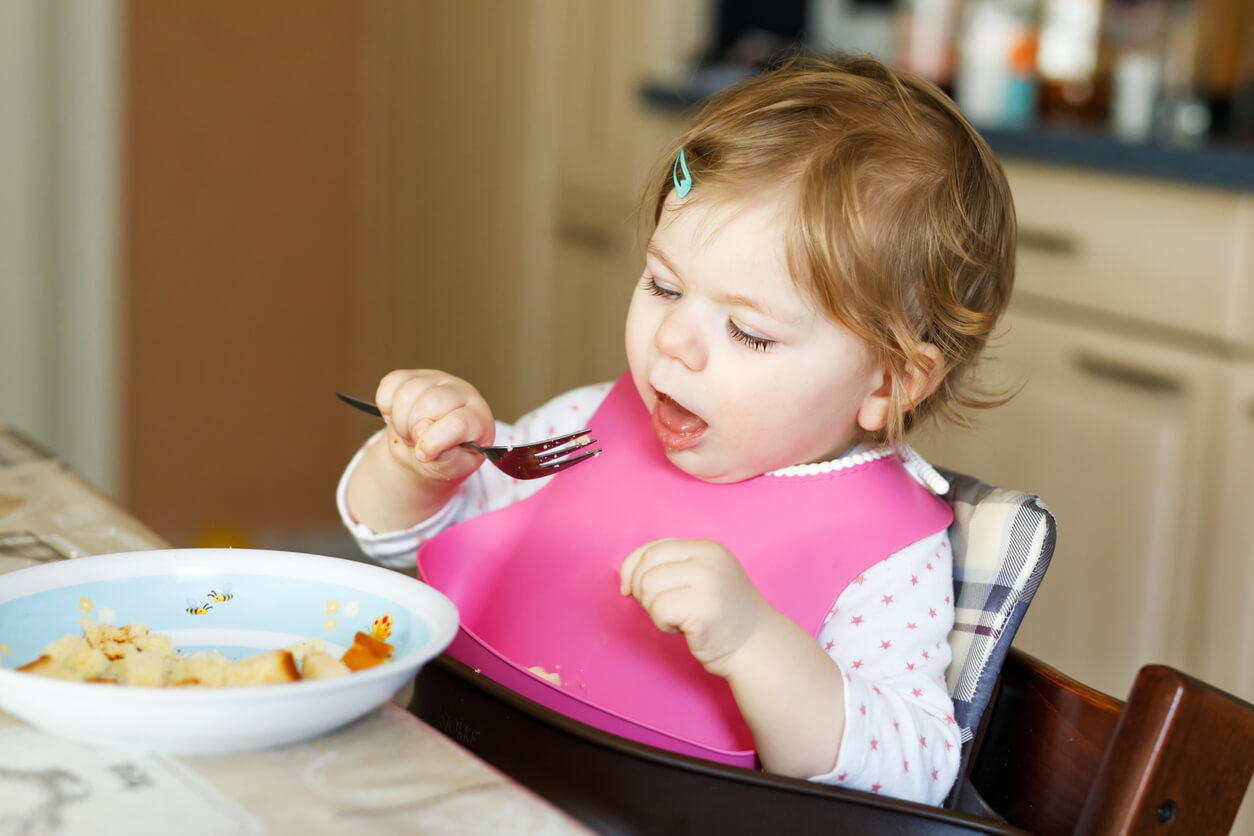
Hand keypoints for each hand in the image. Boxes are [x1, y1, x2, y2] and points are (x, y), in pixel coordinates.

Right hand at [375, 369, 494, 485]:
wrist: (426, 450)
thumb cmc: (446, 459)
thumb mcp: (451, 468)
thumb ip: (444, 457)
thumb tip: (422, 433)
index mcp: (478, 418)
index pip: (459, 423)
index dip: (435, 441)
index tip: (424, 454)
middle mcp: (461, 392)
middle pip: (430, 403)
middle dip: (415, 430)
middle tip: (417, 441)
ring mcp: (437, 379)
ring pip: (406, 393)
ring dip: (399, 421)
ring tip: (408, 432)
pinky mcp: (412, 375)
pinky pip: (389, 385)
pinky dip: (385, 407)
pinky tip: (397, 417)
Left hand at [619, 538, 772, 677]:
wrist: (757, 646)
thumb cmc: (721, 617)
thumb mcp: (699, 579)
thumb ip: (669, 569)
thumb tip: (626, 579)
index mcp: (706, 548)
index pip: (652, 548)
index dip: (632, 568)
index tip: (630, 590)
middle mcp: (708, 558)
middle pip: (646, 566)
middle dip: (642, 592)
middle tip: (662, 609)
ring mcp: (708, 581)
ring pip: (648, 587)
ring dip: (654, 609)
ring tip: (678, 618)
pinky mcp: (704, 608)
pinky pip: (659, 610)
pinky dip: (663, 623)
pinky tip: (684, 629)